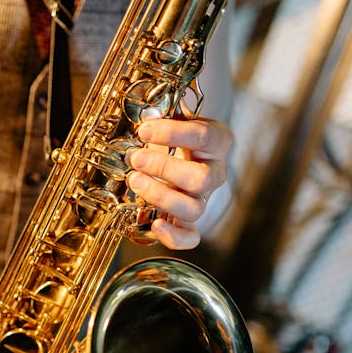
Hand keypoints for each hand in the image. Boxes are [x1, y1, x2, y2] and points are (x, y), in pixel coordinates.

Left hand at [126, 117, 232, 248]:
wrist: (182, 155)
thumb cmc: (174, 137)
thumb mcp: (172, 120)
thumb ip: (160, 118)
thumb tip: (143, 115)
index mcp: (217, 142)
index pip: (203, 137)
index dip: (171, 133)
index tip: (143, 129)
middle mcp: (215, 172)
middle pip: (201, 178)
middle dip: (164, 168)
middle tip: (136, 158)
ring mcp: (203, 199)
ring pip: (193, 208)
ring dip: (160, 196)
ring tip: (134, 181)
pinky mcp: (191, 221)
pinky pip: (191, 237)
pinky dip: (174, 236)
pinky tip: (156, 224)